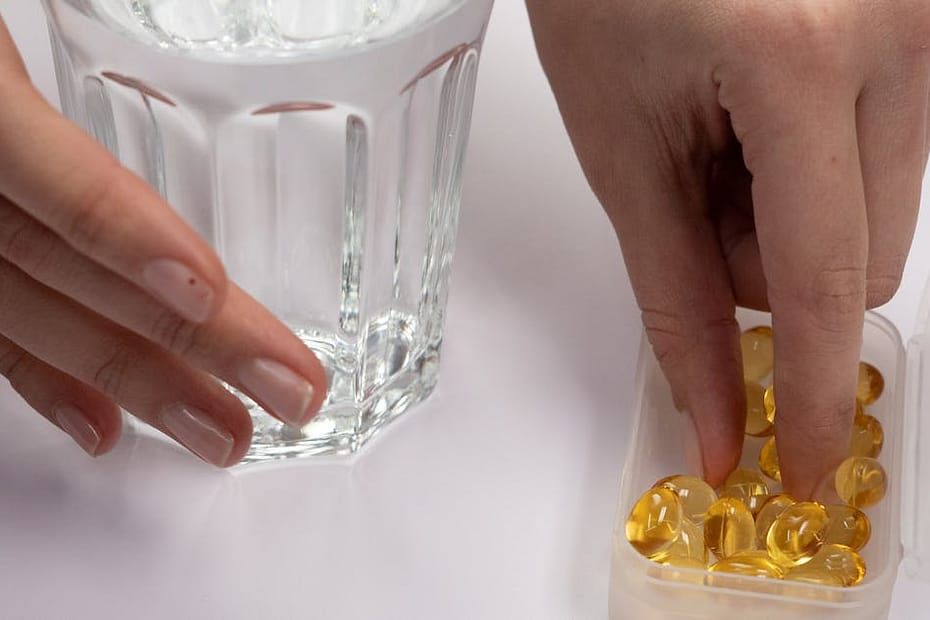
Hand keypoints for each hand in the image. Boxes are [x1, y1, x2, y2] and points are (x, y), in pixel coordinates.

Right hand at [0, 18, 326, 465]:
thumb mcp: (23, 13)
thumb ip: (78, 31)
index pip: (39, 171)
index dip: (119, 232)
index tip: (207, 290)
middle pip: (64, 270)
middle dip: (180, 343)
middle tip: (286, 396)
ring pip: (35, 315)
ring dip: (134, 384)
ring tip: (225, 437)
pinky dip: (46, 382)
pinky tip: (106, 427)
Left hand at [527, 0, 929, 496]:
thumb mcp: (623, 153)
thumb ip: (675, 295)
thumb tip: (718, 416)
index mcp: (801, 55)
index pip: (825, 279)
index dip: (817, 394)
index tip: (809, 465)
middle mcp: (900, 24)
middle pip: (864, 259)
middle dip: (772, 267)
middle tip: (699, 187)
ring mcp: (926, 14)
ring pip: (885, 212)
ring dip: (799, 215)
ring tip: (728, 131)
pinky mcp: (926, 18)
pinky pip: (898, 151)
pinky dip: (825, 166)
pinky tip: (768, 106)